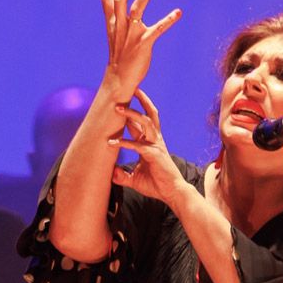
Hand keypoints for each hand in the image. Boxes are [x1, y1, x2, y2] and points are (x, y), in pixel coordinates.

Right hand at [101, 0, 181, 95]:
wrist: (119, 81)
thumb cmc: (120, 59)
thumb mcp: (115, 39)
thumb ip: (119, 25)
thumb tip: (125, 15)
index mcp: (112, 26)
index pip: (106, 1)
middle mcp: (120, 28)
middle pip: (120, 1)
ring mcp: (132, 36)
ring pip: (136, 10)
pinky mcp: (144, 44)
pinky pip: (158, 29)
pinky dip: (169, 19)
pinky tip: (178, 13)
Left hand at [109, 89, 187, 204]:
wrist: (172, 193)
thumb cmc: (156, 185)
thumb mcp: (134, 180)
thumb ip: (122, 175)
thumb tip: (111, 173)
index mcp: (150, 143)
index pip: (140, 123)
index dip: (130, 113)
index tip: (120, 103)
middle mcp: (154, 140)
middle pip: (149, 114)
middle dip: (140, 101)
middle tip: (129, 89)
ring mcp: (156, 145)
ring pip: (145, 122)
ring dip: (131, 114)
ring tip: (117, 108)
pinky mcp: (154, 154)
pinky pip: (137, 145)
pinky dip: (124, 143)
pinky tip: (111, 143)